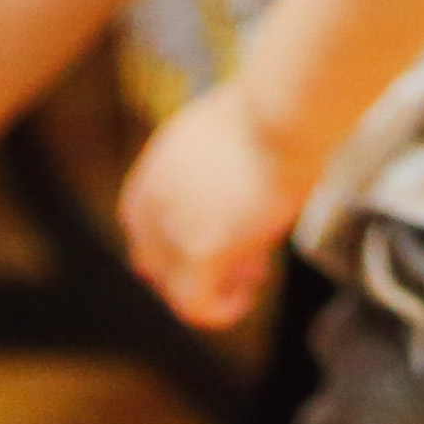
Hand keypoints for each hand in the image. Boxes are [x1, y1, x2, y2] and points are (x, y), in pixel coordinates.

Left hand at [116, 80, 315, 331]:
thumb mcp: (229, 137)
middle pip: (151, 258)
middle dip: (193, 266)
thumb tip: (235, 202)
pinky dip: (218, 309)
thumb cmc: (275, 115)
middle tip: (241, 264)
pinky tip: (244, 299)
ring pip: (173, 283)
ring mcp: (173, 224)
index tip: (217, 241)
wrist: (283, 114)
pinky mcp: (201, 248)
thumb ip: (216, 171)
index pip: (140, 222)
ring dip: (211, 287)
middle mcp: (154, 196)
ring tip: (253, 278)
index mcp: (158, 164)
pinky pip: (196, 302)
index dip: (173, 241)